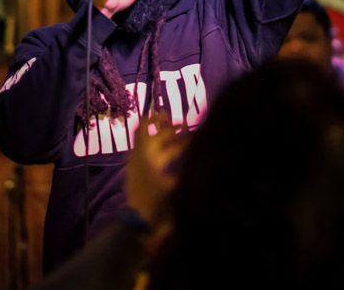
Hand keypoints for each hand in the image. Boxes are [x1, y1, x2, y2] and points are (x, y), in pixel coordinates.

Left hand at [126, 112, 187, 234]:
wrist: (141, 228)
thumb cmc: (154, 202)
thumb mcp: (171, 182)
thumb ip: (186, 167)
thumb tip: (201, 148)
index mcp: (143, 155)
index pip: (143, 128)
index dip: (154, 118)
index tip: (168, 114)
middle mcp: (144, 160)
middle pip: (157, 140)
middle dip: (174, 132)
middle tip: (190, 128)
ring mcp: (147, 172)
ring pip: (163, 152)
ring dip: (177, 145)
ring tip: (195, 141)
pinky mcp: (153, 184)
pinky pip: (165, 166)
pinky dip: (177, 161)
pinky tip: (192, 160)